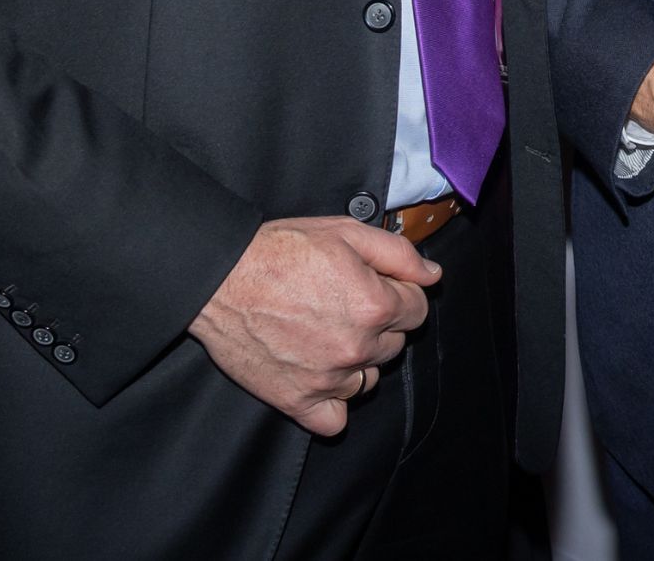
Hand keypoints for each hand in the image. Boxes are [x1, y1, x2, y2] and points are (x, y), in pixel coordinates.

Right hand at [189, 217, 436, 434]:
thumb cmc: (279, 251)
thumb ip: (398, 254)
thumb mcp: (346, 232)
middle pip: (394, 345)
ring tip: (327, 334)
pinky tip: (322, 376)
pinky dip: (334, 401)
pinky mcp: (297, 401)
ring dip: (358, 361)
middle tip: (343, 305)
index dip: (399, 294)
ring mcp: (328, 379)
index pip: (418, 310)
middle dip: (379, 325)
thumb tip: (433, 276)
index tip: (376, 287)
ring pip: (369, 380)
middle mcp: (357, 347)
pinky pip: (336, 420)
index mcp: (374, 305)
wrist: (220, 278)